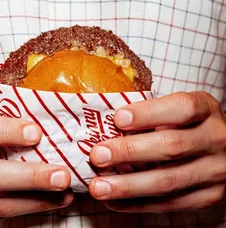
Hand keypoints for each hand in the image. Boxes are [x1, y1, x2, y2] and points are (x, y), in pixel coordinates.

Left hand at [89, 91, 225, 211]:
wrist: (223, 148)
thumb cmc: (187, 122)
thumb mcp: (177, 108)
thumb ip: (151, 112)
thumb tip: (106, 125)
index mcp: (206, 109)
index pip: (181, 108)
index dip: (148, 114)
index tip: (118, 119)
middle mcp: (215, 139)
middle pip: (172, 146)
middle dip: (129, 152)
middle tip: (98, 156)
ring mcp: (215, 171)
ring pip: (169, 181)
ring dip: (128, 186)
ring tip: (98, 186)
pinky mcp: (209, 196)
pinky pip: (171, 204)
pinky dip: (138, 204)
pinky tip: (114, 201)